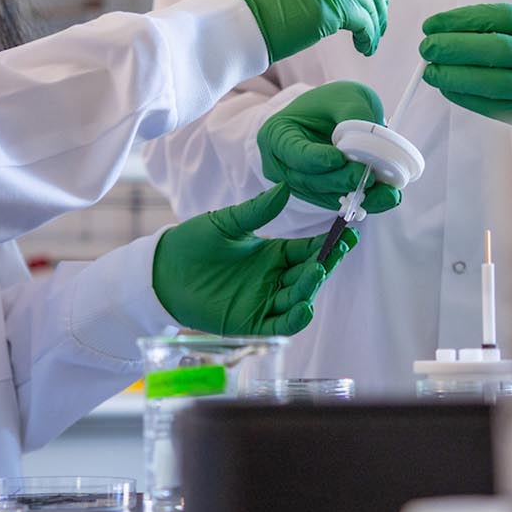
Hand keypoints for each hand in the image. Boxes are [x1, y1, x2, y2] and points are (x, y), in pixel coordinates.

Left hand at [151, 183, 356, 336]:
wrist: (163, 270)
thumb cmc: (194, 243)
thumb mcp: (227, 223)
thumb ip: (257, 210)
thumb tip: (285, 187)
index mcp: (274, 253)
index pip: (310, 249)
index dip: (330, 244)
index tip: (348, 234)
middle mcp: (275, 279)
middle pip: (309, 275)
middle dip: (325, 264)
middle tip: (336, 251)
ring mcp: (264, 301)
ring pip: (298, 299)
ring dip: (311, 289)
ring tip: (316, 272)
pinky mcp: (251, 322)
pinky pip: (279, 324)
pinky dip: (294, 319)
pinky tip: (304, 307)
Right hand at [223, 0, 387, 63]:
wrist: (234, 23)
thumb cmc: (251, 7)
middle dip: (376, 1)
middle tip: (379, 20)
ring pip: (366, 3)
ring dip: (374, 24)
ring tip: (370, 40)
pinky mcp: (330, 8)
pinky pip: (362, 22)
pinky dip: (369, 36)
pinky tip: (365, 46)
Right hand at [257, 82, 401, 212]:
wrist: (331, 116)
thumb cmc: (331, 104)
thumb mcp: (344, 96)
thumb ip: (355, 113)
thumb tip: (372, 140)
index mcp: (277, 135)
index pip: (292, 151)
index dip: (316, 158)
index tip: (339, 158)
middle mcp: (282, 165)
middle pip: (309, 180)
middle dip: (340, 181)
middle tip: (367, 177)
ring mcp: (298, 184)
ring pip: (325, 196)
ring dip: (356, 197)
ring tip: (385, 192)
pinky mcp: (319, 196)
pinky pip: (338, 202)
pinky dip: (362, 201)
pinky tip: (383, 197)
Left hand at [421, 3, 511, 149]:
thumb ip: (509, 31)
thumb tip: (455, 33)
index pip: (496, 18)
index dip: (459, 21)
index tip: (434, 24)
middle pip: (493, 50)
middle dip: (452, 48)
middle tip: (428, 48)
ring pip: (492, 84)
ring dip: (455, 78)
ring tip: (432, 72)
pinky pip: (497, 110)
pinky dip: (469, 100)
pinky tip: (451, 90)